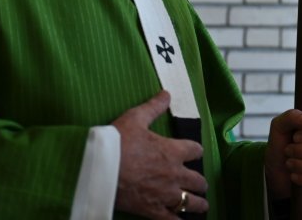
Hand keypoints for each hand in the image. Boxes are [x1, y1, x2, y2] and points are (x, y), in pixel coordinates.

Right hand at [113, 91, 208, 218]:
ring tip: (201, 205)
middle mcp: (174, 174)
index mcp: (173, 151)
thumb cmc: (117, 142)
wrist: (100, 169)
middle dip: (200, 182)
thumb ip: (153, 107)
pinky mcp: (153, 210)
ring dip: (198, 203)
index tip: (195, 153)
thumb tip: (166, 93)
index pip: (195, 150)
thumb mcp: (135, 118)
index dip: (196, 151)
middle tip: (201, 185)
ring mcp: (165, 194)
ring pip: (190, 202)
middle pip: (197, 180)